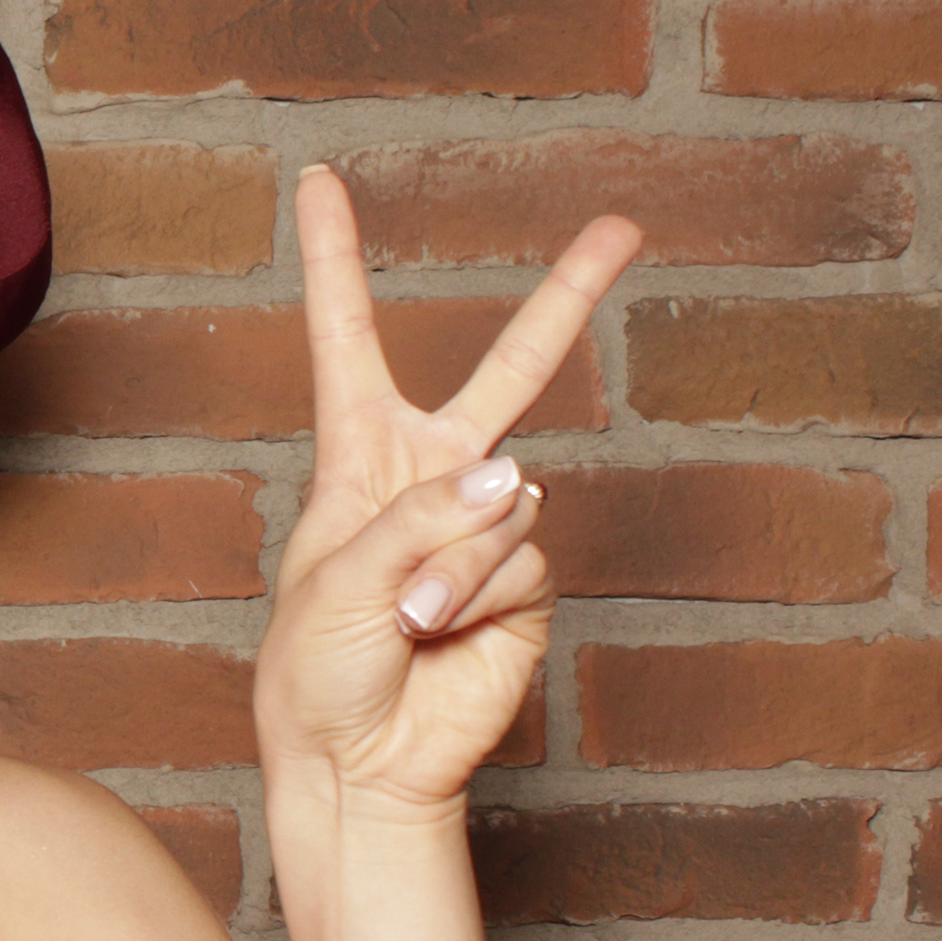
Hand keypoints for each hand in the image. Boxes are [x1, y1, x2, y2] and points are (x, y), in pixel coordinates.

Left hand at [259, 168, 640, 814]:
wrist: (358, 759)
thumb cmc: (317, 669)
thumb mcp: (336, 581)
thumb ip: (421, 518)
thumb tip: (518, 476)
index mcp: (358, 458)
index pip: (347, 339)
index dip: (334, 261)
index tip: (318, 181)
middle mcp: (431, 477)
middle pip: (507, 373)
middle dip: (567, 301)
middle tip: (625, 229)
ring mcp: (487, 527)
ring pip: (505, 500)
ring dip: (453, 565)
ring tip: (409, 620)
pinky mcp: (528, 581)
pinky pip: (524, 557)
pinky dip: (479, 595)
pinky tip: (444, 634)